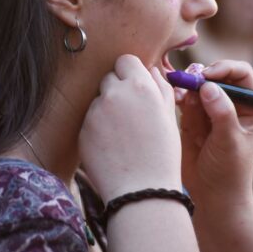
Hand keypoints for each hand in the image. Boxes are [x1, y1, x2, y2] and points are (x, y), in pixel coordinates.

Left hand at [79, 54, 181, 201]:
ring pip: (98, 100)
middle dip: (118, 90)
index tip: (136, 87)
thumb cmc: (163, 154)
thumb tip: (150, 70)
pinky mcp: (82, 129)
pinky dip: (98, 129)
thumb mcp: (169, 117)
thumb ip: (160, 87)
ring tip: (122, 135)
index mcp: (140, 86)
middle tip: (131, 114)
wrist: (142, 191)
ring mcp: (95, 111)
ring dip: (107, 109)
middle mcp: (114, 93)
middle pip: (109, 78)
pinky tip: (112, 147)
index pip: (126, 60)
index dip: (131, 73)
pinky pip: (89, 120)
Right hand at [178, 60, 252, 206]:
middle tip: (189, 79)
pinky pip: (183, 99)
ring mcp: (209, 110)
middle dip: (201, 75)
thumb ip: (221, 113)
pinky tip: (174, 100)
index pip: (241, 74)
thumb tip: (208, 86)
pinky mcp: (191, 119)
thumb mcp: (229, 142)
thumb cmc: (230, 172)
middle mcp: (230, 104)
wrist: (212, 196)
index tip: (208, 75)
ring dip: (188, 85)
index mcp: (249, 106)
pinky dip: (178, 96)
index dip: (225, 68)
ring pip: (197, 85)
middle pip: (216, 75)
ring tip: (180, 94)